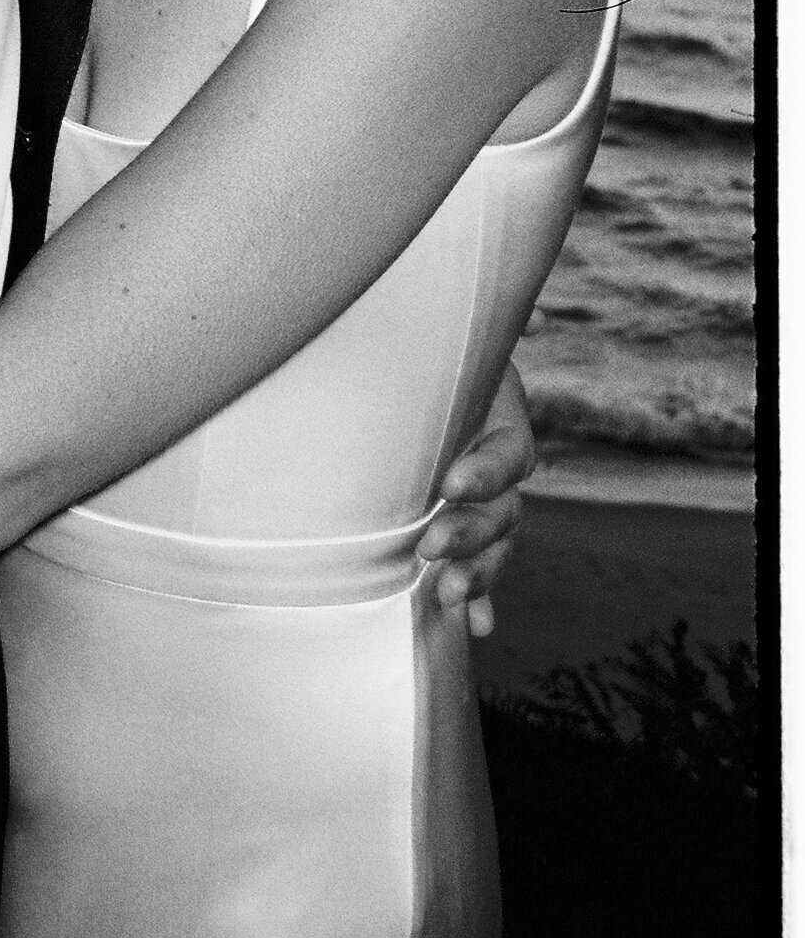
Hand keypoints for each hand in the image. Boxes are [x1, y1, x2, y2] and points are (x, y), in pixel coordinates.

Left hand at [416, 360, 535, 636]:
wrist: (422, 372)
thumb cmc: (427, 354)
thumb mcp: (444, 346)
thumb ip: (462, 337)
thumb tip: (516, 311)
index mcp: (502, 422)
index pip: (509, 455)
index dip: (485, 472)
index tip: (450, 482)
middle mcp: (501, 466)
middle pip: (504, 511)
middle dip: (470, 533)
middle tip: (429, 546)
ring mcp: (488, 501)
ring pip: (497, 545)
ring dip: (478, 573)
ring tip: (447, 593)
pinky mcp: (468, 525)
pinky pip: (484, 568)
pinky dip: (482, 598)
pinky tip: (477, 625)